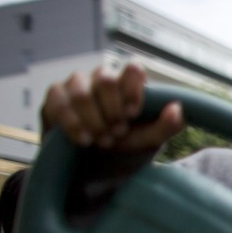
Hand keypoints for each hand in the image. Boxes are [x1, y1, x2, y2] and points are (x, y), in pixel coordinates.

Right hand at [41, 63, 183, 151]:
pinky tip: (84, 140)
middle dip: (112, 111)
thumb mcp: (150, 139)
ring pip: (82, 93)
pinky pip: (60, 104)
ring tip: (102, 140)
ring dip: (94, 121)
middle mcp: (101, 79)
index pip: (132, 69)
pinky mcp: (55, 97)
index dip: (133, 90)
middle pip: (107, 80)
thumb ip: (168, 125)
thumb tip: (176, 107)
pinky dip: (74, 125)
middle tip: (117, 132)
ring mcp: (76, 85)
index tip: (133, 114)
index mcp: (127, 83)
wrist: (94, 163)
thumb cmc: (125, 143)